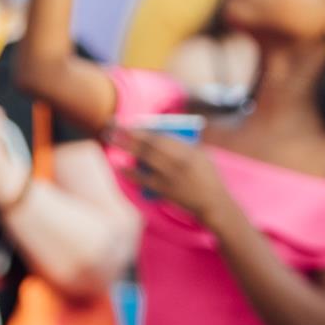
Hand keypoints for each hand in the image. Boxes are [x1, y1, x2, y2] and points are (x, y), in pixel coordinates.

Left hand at [114, 126, 229, 222]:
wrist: (213, 202)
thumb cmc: (207, 175)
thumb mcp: (201, 155)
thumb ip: (183, 144)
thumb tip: (156, 135)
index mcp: (188, 150)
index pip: (160, 136)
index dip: (142, 128)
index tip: (128, 122)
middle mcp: (178, 162)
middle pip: (148, 145)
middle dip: (127, 134)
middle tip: (111, 126)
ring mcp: (170, 177)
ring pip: (143, 158)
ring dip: (125, 147)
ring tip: (110, 138)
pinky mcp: (165, 191)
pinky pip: (143, 180)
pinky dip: (130, 172)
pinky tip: (119, 166)